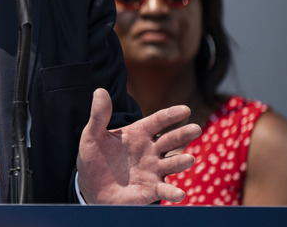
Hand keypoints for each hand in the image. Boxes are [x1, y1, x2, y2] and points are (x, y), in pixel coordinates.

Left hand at [76, 88, 200, 203]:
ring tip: (189, 159)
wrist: (90, 187)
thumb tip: (100, 91)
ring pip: (171, 164)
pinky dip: (172, 193)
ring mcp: (153, 170)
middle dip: (183, 134)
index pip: (158, 121)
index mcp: (139, 133)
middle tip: (196, 128)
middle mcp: (150, 150)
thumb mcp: (92, 135)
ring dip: (181, 162)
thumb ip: (99, 116)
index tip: (184, 110)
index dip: (171, 115)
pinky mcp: (151, 190)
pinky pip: (165, 191)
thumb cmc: (94, 157)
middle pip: (170, 140)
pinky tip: (179, 194)